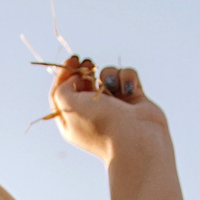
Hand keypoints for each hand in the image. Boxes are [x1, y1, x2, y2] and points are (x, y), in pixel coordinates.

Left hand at [48, 56, 170, 165]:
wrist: (137, 140)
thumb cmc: (100, 124)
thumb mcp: (68, 106)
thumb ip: (61, 89)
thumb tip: (77, 78)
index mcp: (71, 120)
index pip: (61, 93)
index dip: (64, 74)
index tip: (72, 59)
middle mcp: (92, 113)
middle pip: (83, 82)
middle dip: (85, 69)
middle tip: (88, 63)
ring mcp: (114, 106)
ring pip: (107, 75)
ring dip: (109, 75)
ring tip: (112, 87)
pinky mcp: (133, 100)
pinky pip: (127, 76)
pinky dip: (127, 77)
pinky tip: (130, 89)